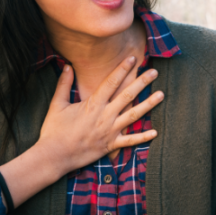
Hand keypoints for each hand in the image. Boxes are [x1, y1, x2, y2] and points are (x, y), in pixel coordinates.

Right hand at [38, 56, 163, 175]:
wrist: (54, 156)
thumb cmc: (54, 130)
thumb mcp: (57, 105)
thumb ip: (64, 85)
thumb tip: (67, 66)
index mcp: (92, 104)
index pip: (111, 82)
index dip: (122, 69)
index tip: (133, 58)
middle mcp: (105, 116)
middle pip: (127, 95)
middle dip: (142, 82)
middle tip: (154, 72)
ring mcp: (110, 131)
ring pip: (133, 115)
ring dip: (148, 105)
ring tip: (161, 95)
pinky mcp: (111, 145)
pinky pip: (130, 141)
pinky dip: (143, 137)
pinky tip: (155, 132)